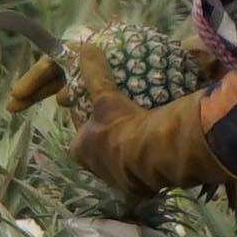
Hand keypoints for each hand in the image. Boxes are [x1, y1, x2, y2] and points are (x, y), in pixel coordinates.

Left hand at [66, 83, 231, 196]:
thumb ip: (94, 73)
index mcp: (80, 149)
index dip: (89, 117)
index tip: (103, 105)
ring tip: (143, 128)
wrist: (157, 154)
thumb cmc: (124, 125)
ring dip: (129, 145)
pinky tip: (157, 144)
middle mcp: (96, 169)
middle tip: (126, 117)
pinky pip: (142, 168)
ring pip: (121, 158)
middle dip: (109, 134)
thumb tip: (85, 48)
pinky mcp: (141, 188)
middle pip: (100, 146)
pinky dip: (146, 156)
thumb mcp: (106, 97)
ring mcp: (118, 181)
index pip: (81, 130)